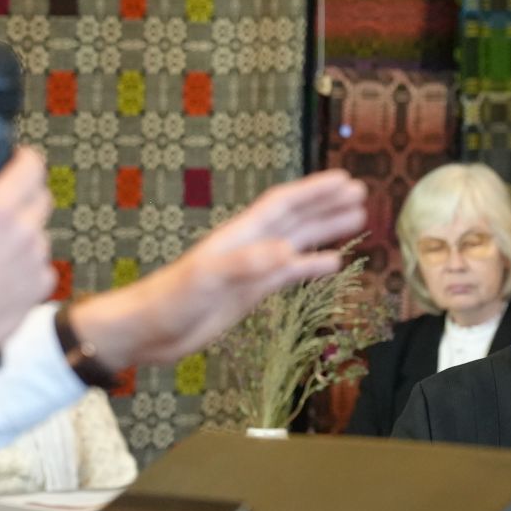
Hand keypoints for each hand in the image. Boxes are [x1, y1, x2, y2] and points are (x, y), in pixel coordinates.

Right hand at [0, 143, 54, 383]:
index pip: (33, 167)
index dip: (24, 158)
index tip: (16, 159)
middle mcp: (25, 233)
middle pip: (41, 198)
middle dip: (22, 195)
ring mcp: (35, 262)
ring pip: (39, 233)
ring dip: (21, 233)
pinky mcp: (38, 289)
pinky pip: (39, 266)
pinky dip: (24, 265)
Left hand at [70, 169, 366, 368]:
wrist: (149, 330)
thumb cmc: (171, 299)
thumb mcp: (208, 278)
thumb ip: (247, 263)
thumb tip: (288, 251)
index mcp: (241, 235)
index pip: (284, 205)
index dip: (313, 191)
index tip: (344, 180)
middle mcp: (251, 246)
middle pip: (297, 217)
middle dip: (327, 203)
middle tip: (360, 191)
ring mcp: (253, 268)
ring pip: (298, 242)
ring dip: (326, 229)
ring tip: (357, 219)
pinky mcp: (252, 292)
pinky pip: (290, 274)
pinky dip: (313, 265)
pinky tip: (333, 264)